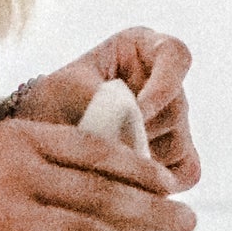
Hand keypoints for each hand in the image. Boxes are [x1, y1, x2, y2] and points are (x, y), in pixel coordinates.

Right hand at [0, 115, 193, 230]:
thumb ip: (35, 156)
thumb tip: (98, 175)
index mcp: (20, 138)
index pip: (94, 149)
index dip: (138, 167)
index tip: (170, 181)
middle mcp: (17, 170)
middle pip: (102, 192)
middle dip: (153, 210)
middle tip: (190, 223)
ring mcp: (6, 212)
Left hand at [8, 28, 200, 188]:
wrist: (43, 131)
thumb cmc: (54, 98)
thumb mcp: (67, 89)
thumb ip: (99, 102)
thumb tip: (132, 136)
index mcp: (143, 48)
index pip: (176, 55)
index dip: (165, 84)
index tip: (140, 108)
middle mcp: (165, 80)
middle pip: (177, 108)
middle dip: (142, 132)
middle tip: (103, 144)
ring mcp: (175, 118)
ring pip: (179, 145)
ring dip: (142, 159)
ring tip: (103, 160)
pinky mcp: (179, 153)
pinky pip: (187, 172)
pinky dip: (161, 182)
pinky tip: (128, 181)